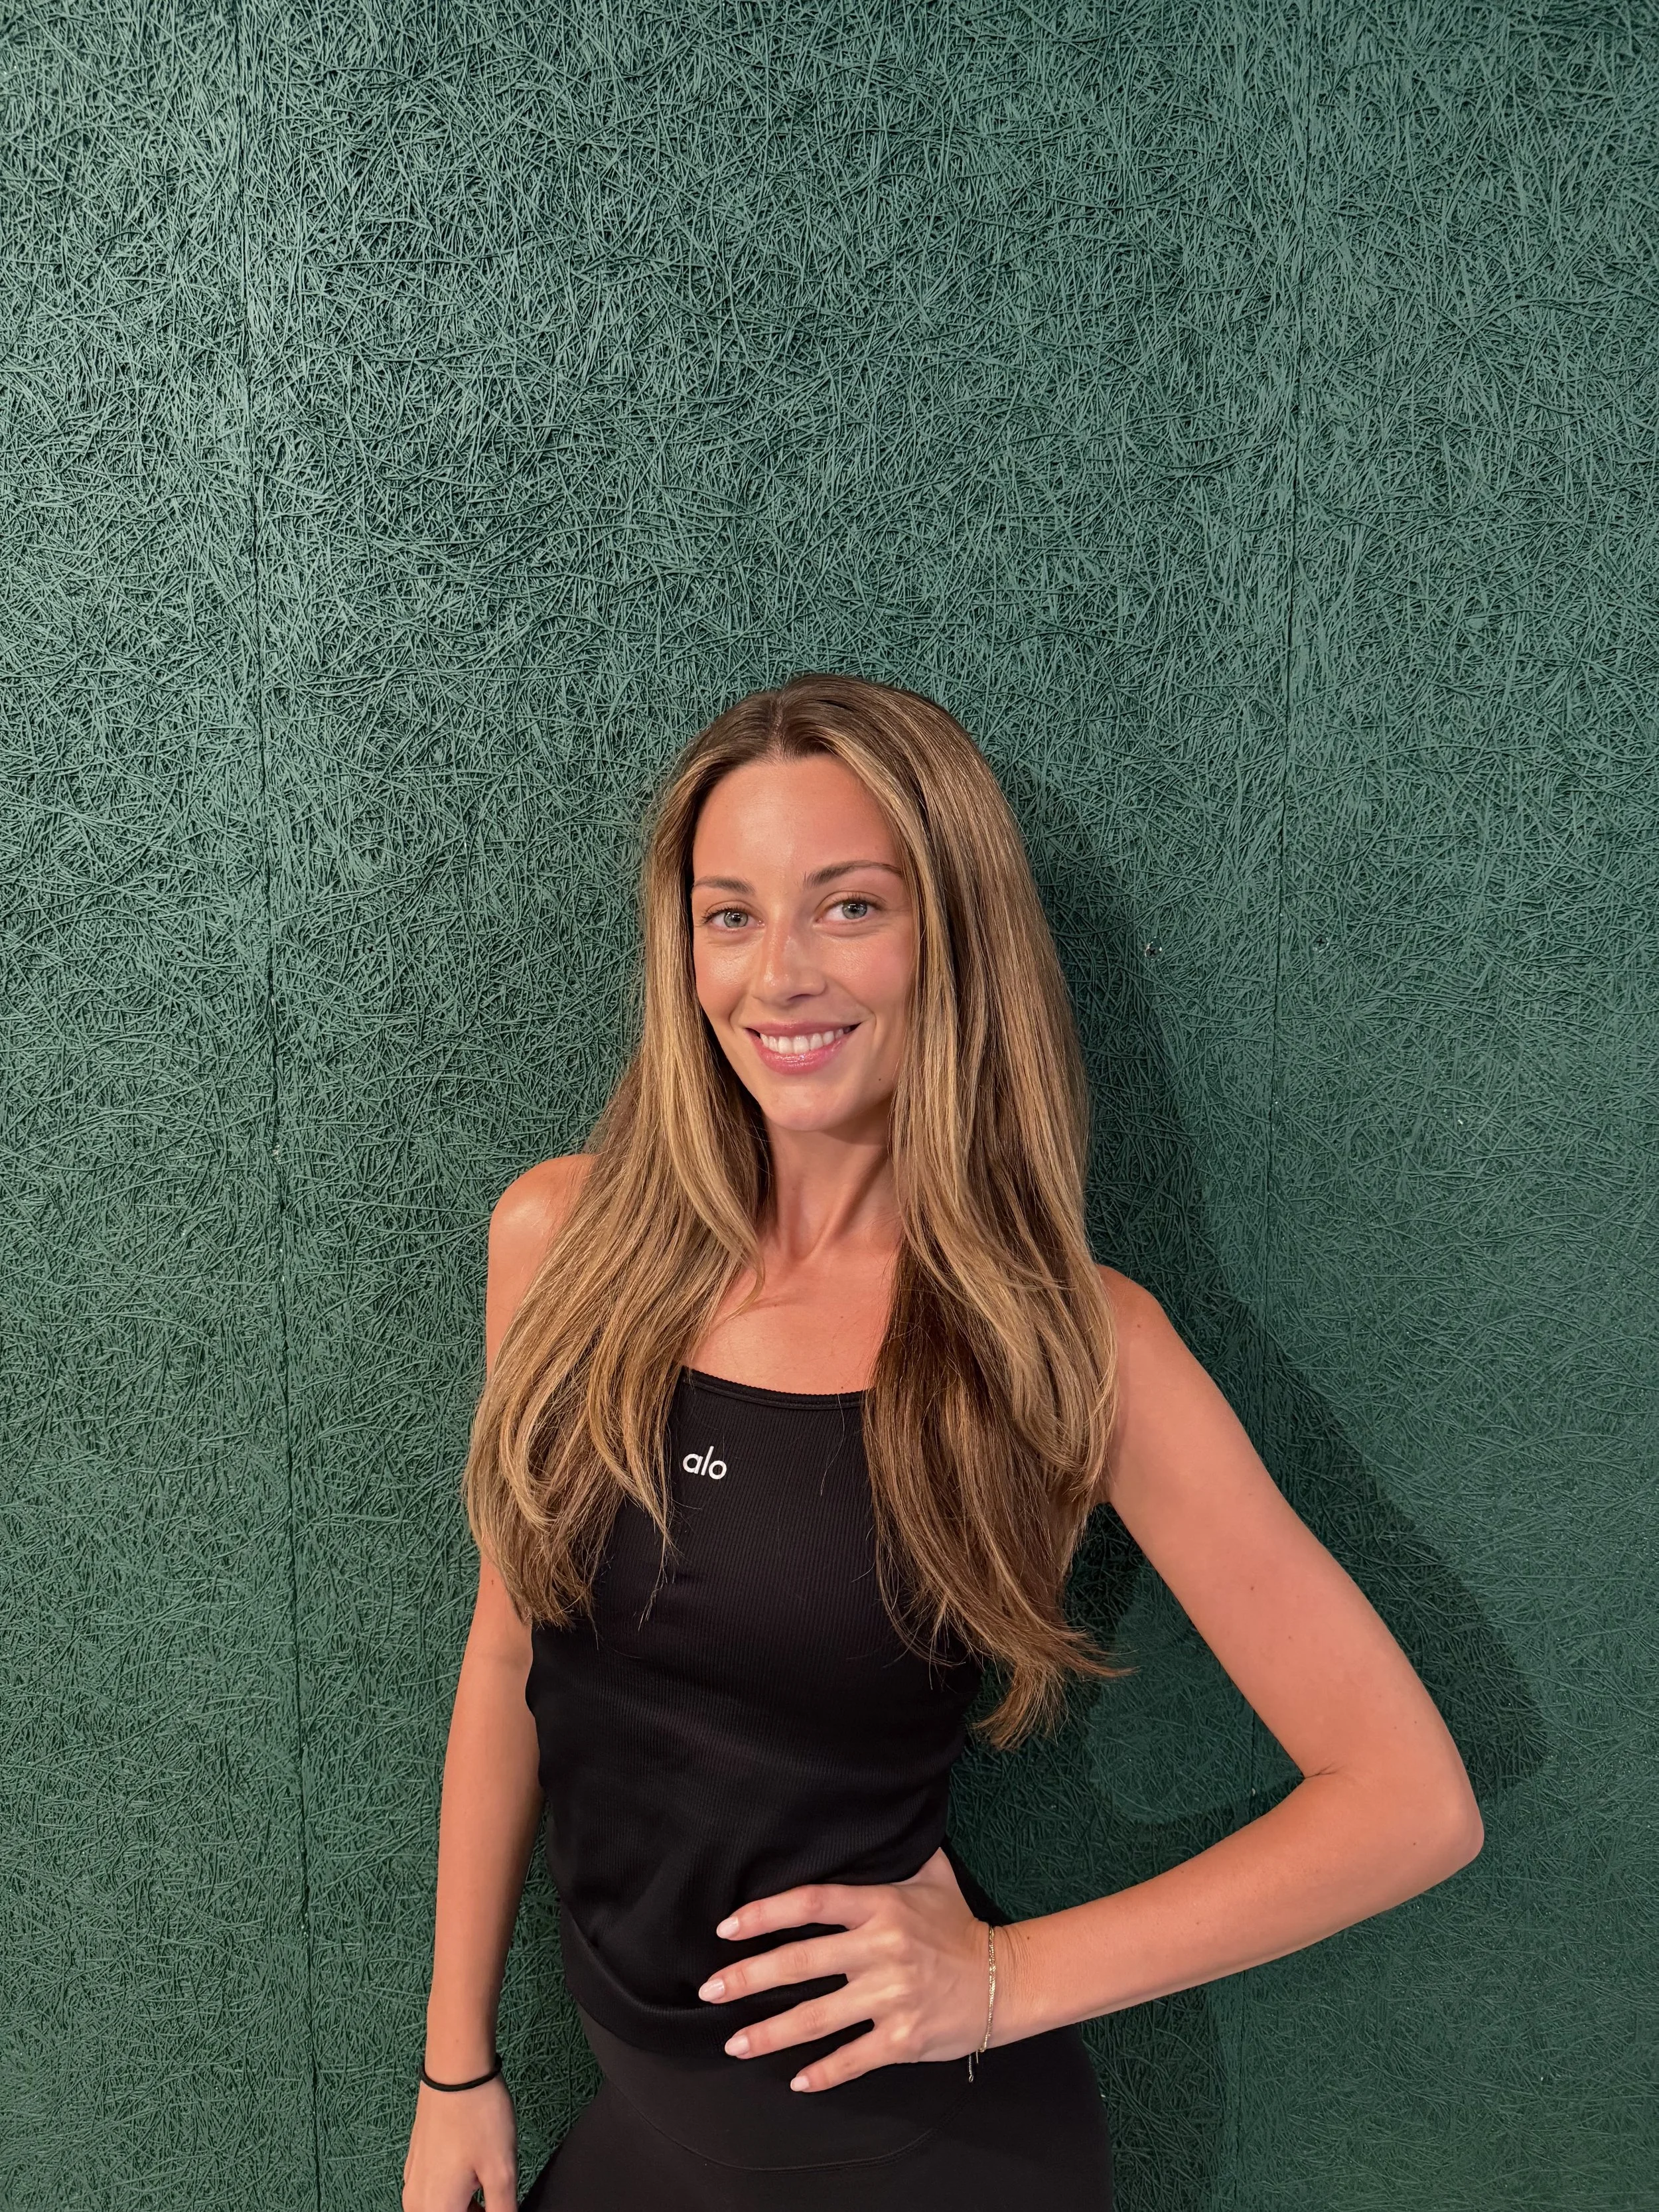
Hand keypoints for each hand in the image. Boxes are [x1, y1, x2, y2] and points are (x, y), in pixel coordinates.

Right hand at [401, 2074, 516, 2211]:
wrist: (455, 2070)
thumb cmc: (477, 2113)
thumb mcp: (502, 2170)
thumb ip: (504, 2211)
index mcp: (436, 2208)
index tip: (497, 2203)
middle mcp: (417, 2202)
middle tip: (496, 2196)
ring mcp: (414, 2181)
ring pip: (441, 2210)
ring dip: (466, 2207)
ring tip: (488, 2184)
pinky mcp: (416, 2164)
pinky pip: (434, 2194)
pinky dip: (454, 2194)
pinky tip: (473, 2172)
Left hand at [696, 1847, 997, 2091]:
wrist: (1003, 1979)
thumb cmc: (957, 1923)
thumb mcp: (930, 1874)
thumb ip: (893, 1851)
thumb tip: (868, 1814)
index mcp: (882, 1906)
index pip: (812, 1903)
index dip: (765, 1913)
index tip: (726, 1928)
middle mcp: (882, 1950)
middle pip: (801, 1964)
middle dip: (748, 1978)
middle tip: (709, 1990)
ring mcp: (892, 1997)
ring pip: (818, 2018)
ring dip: (770, 2033)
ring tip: (734, 2044)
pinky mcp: (904, 2038)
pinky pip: (854, 2058)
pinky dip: (824, 2073)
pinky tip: (796, 2081)